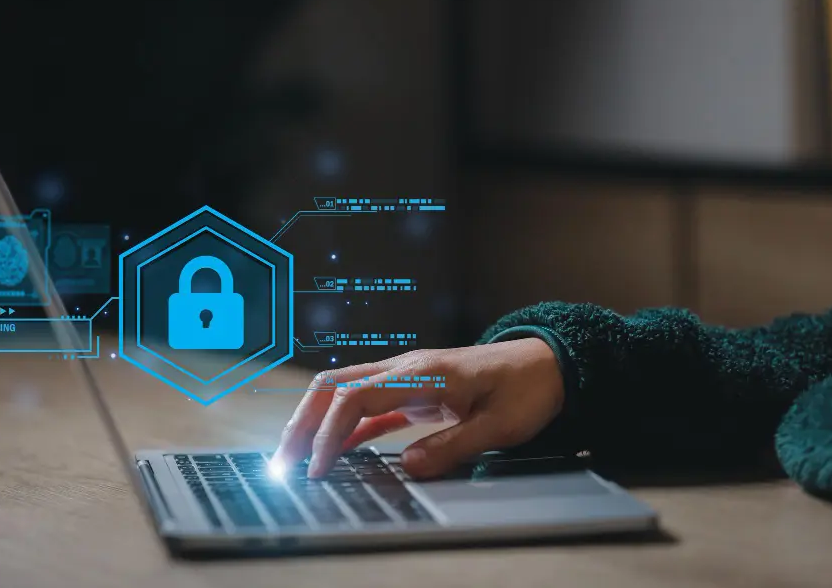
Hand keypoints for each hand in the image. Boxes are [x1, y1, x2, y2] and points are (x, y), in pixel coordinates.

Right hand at [271, 338, 565, 478]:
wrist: (547, 363)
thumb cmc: (526, 388)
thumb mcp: (499, 425)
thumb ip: (453, 445)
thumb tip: (409, 467)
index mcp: (421, 373)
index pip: (356, 398)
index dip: (330, 432)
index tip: (319, 468)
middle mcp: (405, 369)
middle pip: (335, 386)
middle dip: (305, 422)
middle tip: (285, 461)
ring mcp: (405, 379)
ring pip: (344, 393)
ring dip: (317, 422)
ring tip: (298, 459)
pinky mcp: (412, 392)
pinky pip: (367, 407)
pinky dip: (344, 428)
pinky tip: (333, 452)